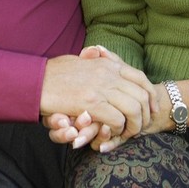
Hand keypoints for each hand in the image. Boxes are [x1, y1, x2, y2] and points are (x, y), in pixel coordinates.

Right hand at [40, 45, 157, 144]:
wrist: (37, 81)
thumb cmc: (56, 72)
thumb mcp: (81, 60)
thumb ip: (94, 59)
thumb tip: (99, 54)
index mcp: (107, 63)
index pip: (139, 77)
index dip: (150, 95)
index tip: (151, 108)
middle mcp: (108, 73)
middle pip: (142, 94)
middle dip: (146, 114)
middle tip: (141, 126)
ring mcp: (101, 87)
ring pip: (134, 108)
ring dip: (134, 125)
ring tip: (128, 133)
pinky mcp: (92, 103)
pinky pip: (117, 119)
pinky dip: (118, 129)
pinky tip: (110, 132)